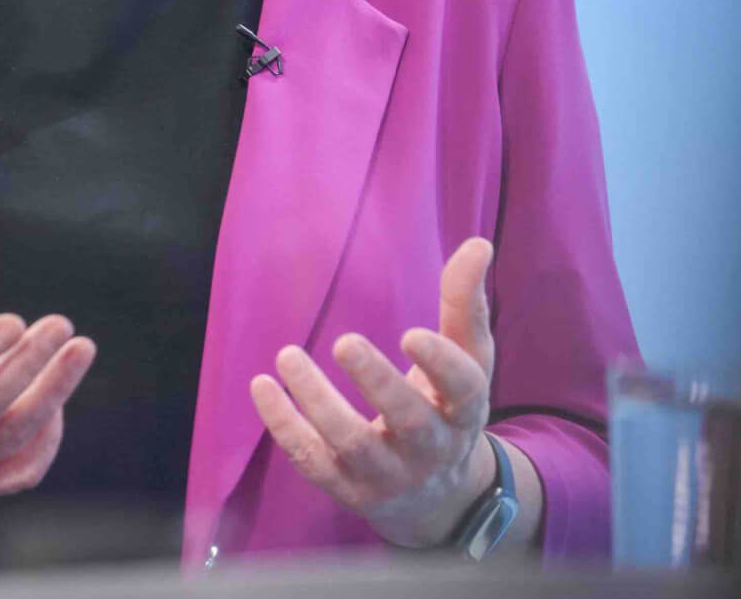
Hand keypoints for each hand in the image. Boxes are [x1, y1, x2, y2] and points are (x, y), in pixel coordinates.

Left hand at [250, 236, 498, 547]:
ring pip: (353, 444)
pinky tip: (262, 387)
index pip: (462, 391)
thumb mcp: (468, 360)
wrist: (436, 496)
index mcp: (465, 413)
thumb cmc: (448, 407)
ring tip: (288, 355)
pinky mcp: (348, 489)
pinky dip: (285, 426)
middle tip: (345, 342)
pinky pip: (312, 461)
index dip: (440, 364)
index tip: (411, 333)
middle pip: (407, 422)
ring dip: (317, 401)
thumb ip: (466, 305)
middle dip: (376, 383)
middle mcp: (431, 450)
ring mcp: (388, 475)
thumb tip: (477, 244)